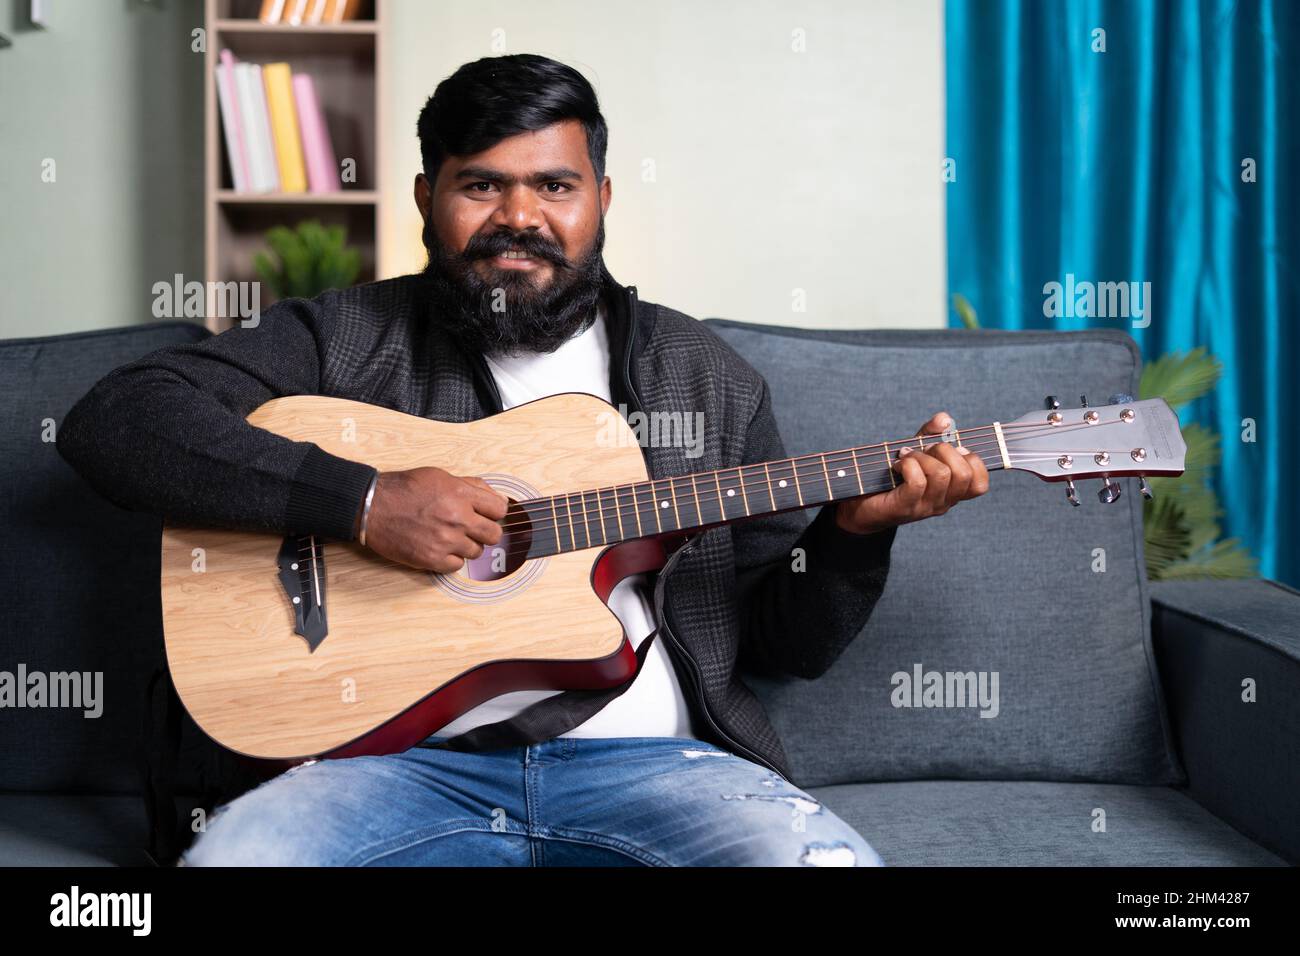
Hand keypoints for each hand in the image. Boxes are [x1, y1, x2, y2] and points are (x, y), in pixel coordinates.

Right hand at [361, 466, 508, 572]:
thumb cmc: (403, 489)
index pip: (500, 509)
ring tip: (450, 536)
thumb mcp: (440, 476)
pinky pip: (457, 566)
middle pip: (494, 534)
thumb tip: (496, 497)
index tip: (486, 514)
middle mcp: (457, 518)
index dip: (494, 512)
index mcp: (461, 494)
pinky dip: (451, 559)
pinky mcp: (432, 558)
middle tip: (472, 528)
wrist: (371, 507)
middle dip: (485, 531)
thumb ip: (471, 485)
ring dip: (467, 545)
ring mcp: (445, 540)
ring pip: (477, 552)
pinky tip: (441, 548)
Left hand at [835, 411, 989, 534]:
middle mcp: (943, 503)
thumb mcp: (916, 451)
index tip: (950, 449)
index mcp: (951, 492)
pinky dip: (908, 465)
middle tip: (923, 450)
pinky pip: (918, 481)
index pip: (980, 483)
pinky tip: (897, 464)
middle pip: (964, 473)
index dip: (971, 459)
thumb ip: (931, 434)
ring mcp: (925, 508)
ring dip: (921, 456)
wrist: (859, 505)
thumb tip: (945, 419)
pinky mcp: (904, 507)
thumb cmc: (891, 476)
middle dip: (944, 450)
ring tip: (905, 457)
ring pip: (941, 474)